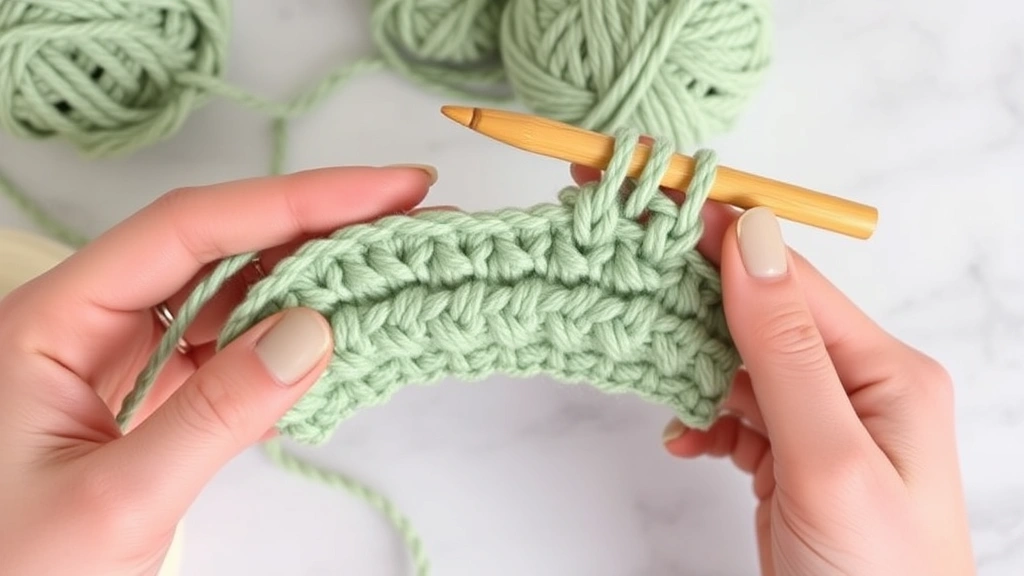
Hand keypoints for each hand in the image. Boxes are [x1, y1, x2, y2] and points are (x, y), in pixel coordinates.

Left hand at [0, 165, 434, 574]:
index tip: (390, 190)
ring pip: (232, 295)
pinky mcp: (156, 396)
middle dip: (319, 227)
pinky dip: (291, 341)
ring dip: (315, 282)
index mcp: (56, 319)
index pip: (189, 230)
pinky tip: (344, 329)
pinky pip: (232, 348)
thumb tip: (313, 331)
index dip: (296, 201)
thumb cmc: (15, 570)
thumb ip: (215, 413)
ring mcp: (126, 359)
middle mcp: (92, 321)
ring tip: (395, 267)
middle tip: (415, 214)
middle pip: (220, 247)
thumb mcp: (117, 500)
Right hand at [569, 164, 976, 574]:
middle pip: (757, 312)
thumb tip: (754, 237)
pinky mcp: (793, 454)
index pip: (786, 277)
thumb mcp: (830, 459)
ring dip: (690, 364)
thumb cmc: (878, 575)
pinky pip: (736, 410)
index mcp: (885, 370)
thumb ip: (787, 350)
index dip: (713, 235)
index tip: (644, 202)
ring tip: (646, 367)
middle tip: (617, 271)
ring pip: (738, 361)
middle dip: (688, 296)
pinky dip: (702, 416)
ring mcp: (823, 420)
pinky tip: (686, 437)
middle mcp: (858, 384)